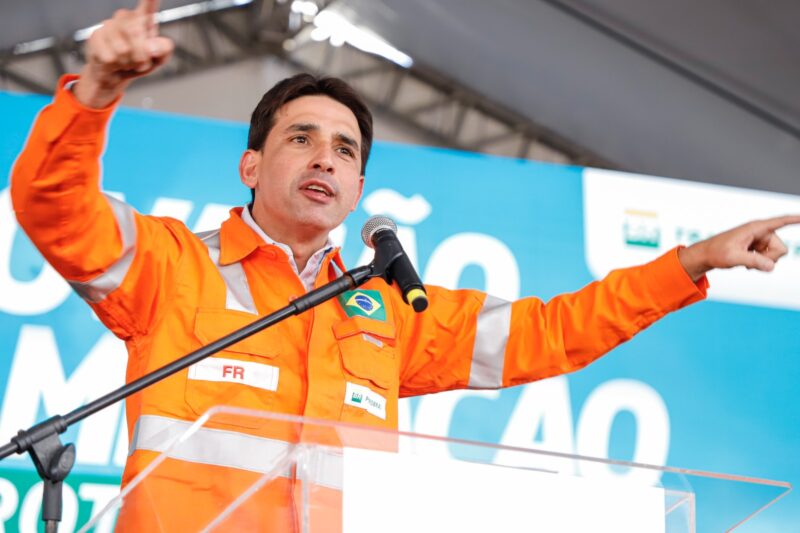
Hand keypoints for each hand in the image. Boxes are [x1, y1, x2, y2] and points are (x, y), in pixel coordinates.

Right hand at [73, 0, 173, 107]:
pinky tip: (113, 62)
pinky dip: (115, 65)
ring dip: (128, 62)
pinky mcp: (96, 36)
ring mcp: (109, 25)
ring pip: (122, 49)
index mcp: (144, 20)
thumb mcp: (158, 59)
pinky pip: (110, 57)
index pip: (148, 7)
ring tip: (126, 61)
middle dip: (141, 55)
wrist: (113, 74)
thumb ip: (163, 50)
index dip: (150, 0)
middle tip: (140, 62)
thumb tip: (152, 46)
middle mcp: (125, 17)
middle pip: (135, 32)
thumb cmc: (138, 62)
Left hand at [678, 215, 799, 281]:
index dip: (794, 219)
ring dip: (764, 262)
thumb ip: (753, 261)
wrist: (707, 256)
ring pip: (776, 255)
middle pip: (781, 248)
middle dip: (770, 258)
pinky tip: (747, 263)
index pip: (779, 222)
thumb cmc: (716, 253)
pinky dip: (761, 263)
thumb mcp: (733, 258)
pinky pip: (769, 259)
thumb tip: (771, 266)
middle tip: (751, 262)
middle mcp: (760, 232)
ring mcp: (760, 240)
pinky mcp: (758, 248)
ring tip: (746, 261)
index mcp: (754, 228)